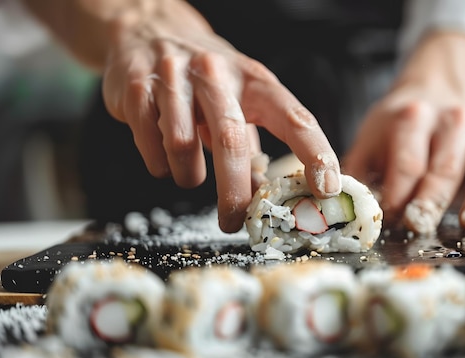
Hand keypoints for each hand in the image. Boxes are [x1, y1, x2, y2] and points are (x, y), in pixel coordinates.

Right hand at [100, 1, 340, 231]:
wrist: (148, 30)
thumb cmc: (204, 79)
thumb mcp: (237, 104)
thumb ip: (250, 150)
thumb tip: (259, 197)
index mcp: (254, 80)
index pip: (295, 117)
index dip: (315, 153)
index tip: (327, 188)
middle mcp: (217, 73)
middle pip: (231, 140)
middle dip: (233, 192)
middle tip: (232, 221)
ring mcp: (175, 76)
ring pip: (181, 145)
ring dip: (187, 174)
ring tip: (189, 171)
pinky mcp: (137, 86)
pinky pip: (148, 142)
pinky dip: (158, 162)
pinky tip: (162, 153)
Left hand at [342, 86, 464, 233]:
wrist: (423, 100)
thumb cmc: (389, 133)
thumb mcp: (365, 145)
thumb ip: (353, 175)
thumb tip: (335, 210)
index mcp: (411, 118)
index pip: (406, 160)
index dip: (397, 193)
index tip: (388, 220)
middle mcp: (449, 122)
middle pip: (445, 166)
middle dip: (433, 200)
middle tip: (421, 227)